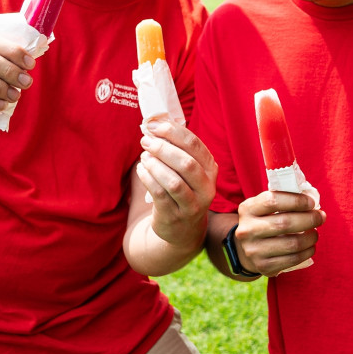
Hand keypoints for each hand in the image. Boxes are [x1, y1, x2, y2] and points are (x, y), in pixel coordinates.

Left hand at [136, 121, 217, 249]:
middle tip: (145, 141)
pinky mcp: (176, 216)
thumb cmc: (183, 189)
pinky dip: (148, 179)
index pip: (194, 145)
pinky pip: (160, 195)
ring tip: (144, 156)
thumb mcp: (188, 171)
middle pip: (186, 163)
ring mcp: (193, 205)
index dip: (172, 132)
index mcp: (211, 169)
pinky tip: (141, 170)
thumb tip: (155, 124)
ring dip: (155, 165)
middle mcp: (207, 187)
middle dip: (163, 148)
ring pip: (173, 181)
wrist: (184, 229)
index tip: (153, 125)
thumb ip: (177, 149)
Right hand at [231, 190, 325, 276]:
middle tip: (321, 217)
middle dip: (309, 219)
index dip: (296, 201)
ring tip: (315, 233)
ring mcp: (254, 250)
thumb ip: (283, 200)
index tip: (311, 202)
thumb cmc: (263, 222)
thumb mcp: (264, 207)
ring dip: (310, 237)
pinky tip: (310, 246)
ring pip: (292, 243)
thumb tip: (311, 201)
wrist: (245, 250)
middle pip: (285, 223)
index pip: (272, 201)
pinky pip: (293, 260)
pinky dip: (307, 252)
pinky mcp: (263, 266)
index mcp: (248, 209)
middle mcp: (247, 230)